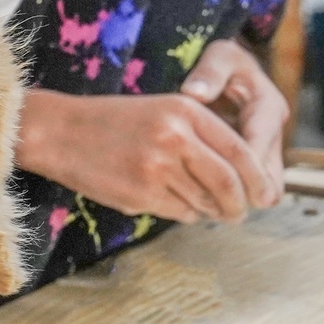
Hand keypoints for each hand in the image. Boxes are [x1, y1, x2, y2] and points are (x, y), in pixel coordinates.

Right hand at [16, 89, 274, 223]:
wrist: (59, 133)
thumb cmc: (110, 123)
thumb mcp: (160, 111)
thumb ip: (198, 135)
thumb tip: (237, 175)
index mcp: (184, 110)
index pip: (238, 149)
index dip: (257, 176)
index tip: (265, 192)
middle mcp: (174, 138)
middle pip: (228, 182)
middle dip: (240, 203)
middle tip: (242, 213)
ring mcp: (156, 168)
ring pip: (204, 201)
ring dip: (211, 211)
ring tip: (209, 210)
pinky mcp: (140, 194)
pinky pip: (179, 212)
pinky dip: (186, 213)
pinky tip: (175, 204)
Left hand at [180, 39, 288, 206]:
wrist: (228, 70)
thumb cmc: (221, 63)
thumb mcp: (218, 58)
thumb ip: (209, 73)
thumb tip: (194, 93)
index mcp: (268, 107)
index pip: (259, 142)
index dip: (247, 167)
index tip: (230, 188)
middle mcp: (272, 131)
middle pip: (267, 172)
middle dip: (246, 191)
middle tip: (222, 212)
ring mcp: (265, 148)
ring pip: (263, 184)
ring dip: (241, 198)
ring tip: (215, 215)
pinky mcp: (253, 159)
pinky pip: (250, 184)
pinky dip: (233, 195)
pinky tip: (209, 207)